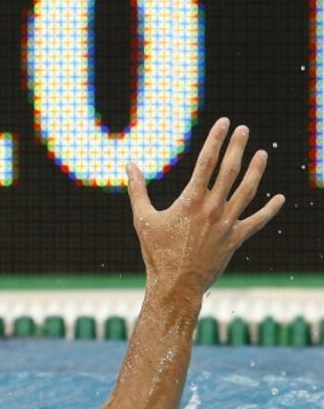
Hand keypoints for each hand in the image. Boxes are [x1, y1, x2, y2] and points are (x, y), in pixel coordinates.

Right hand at [126, 117, 283, 295]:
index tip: (224, 124)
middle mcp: (212, 208)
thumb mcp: (142, 218)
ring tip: (262, 154)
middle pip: (230, 170)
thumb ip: (137, 189)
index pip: (206, 162)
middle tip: (244, 129)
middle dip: (237, 147)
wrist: (175, 284)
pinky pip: (257, 221)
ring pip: (247, 191)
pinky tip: (279, 198)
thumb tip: (129, 164)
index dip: (216, 140)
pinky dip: (269, 210)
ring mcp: (227, 224)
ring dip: (256, 171)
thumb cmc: (156, 252)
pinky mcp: (235, 239)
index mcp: (190, 201)